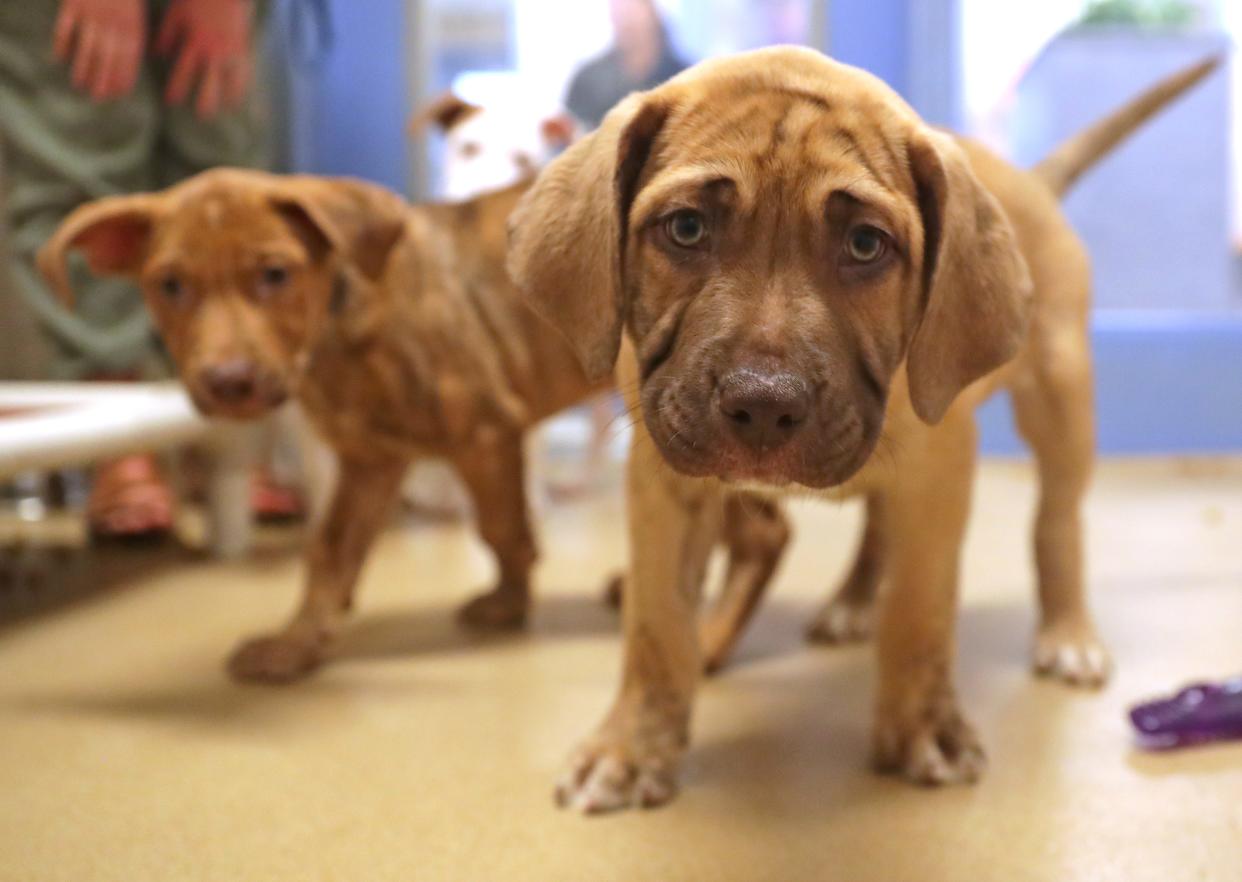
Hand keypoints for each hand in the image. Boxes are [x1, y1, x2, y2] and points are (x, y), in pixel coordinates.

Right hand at [53, 0, 145, 101]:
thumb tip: (136, 60)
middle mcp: (113, 23)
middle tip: (98, 97)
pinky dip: (62, 44)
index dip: (123, 76)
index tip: (118, 93)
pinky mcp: (73, 5)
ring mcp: (92, 15)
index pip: (129, 59)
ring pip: (87, 47)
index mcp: (132, 25)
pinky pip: (65, 28)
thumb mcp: (136, 11)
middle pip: (108, 58)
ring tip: (80, 84)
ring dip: (83, 68)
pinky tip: (59, 57)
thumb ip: (134, 33)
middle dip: (104, 80)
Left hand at [156, 0, 253, 119]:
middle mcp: (213, 51)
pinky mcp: (243, 46)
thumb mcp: (176, 14)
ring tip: (228, 107)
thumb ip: (166, 35)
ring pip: (231, 78)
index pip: (183, 72)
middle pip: (209, 82)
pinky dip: (243, 81)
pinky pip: (245, 68)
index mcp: (194, 43)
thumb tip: (158, 54)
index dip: (177, 88)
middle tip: (202, 116)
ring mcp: (230, 51)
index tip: (171, 102)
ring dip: (229, 94)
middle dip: (205, 100)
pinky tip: (243, 90)